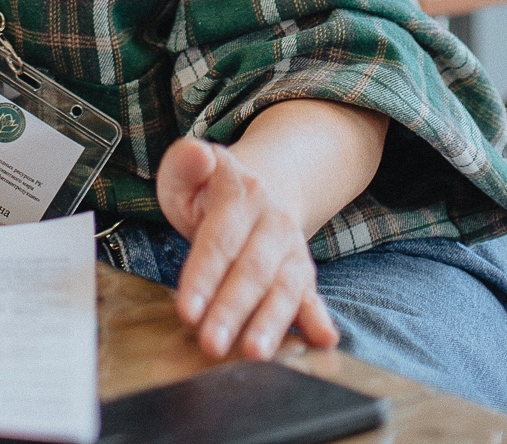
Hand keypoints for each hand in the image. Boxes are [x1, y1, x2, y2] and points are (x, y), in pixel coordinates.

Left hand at [157, 134, 337, 360]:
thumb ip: (184, 163)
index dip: (203, 276)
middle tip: (211, 343)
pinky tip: (322, 339)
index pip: (220, 239)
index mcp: (240, 194)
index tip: (187, 309)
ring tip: (255, 352)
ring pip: (283, 288)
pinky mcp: (303, 273)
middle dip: (231, 309)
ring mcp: (291, 249)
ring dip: (270, 322)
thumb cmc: (209, 188)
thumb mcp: (187, 170)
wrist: (261, 185)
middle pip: (251, 270)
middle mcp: (272, 222)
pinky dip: (318, 318)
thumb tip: (200, 154)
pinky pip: (311, 296)